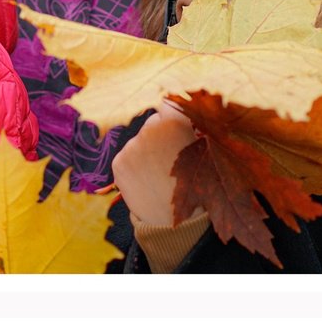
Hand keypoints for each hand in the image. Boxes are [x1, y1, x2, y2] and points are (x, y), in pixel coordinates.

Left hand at [110, 106, 198, 232]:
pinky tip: (147, 178)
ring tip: (160, 172)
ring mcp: (131, 146)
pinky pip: (128, 154)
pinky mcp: (118, 162)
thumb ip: (190, 128)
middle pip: (153, 122)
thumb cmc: (197, 186)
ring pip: (140, 139)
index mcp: (173, 124)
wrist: (173, 220)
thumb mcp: (203, 153)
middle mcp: (149, 130)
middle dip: (161, 133)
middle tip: (172, 155)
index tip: (173, 112)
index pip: (169, 101)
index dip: (172, 107)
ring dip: (147, 149)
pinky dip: (135, 163)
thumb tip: (180, 105)